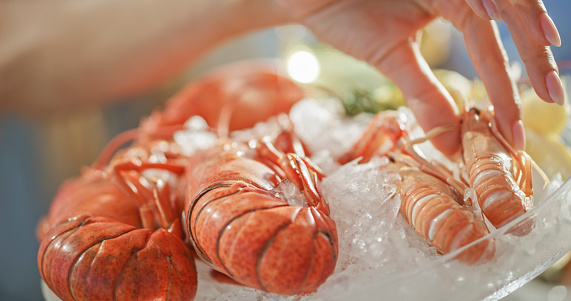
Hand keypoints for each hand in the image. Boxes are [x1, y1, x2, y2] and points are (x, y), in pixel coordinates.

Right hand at [277, 0, 562, 155]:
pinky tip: (489, 8)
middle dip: (531, 50)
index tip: (515, 129)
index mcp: (450, 2)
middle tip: (550, 94)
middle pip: (505, 10)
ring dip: (517, 14)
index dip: (509, 82)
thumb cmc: (345, 15)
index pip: (491, 40)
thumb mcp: (391, 58)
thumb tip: (450, 145)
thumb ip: (424, 94)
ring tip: (543, 45)